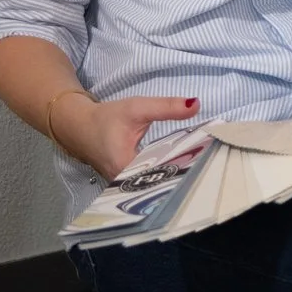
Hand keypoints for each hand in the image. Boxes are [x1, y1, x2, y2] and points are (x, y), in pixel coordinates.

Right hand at [58, 93, 197, 181]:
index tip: (207, 163)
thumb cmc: (106, 118)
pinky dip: (165, 175)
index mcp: (126, 168)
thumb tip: (197, 104)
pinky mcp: (127, 185)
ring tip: (201, 168)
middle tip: (211, 167)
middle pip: (161, 183)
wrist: (79, 126)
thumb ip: (166, 107)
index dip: (185, 169)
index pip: (162, 175)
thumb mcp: (137, 108)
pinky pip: (150, 182)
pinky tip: (182, 169)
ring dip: (175, 175)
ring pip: (156, 184)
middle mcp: (125, 184)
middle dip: (184, 174)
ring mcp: (125, 187)